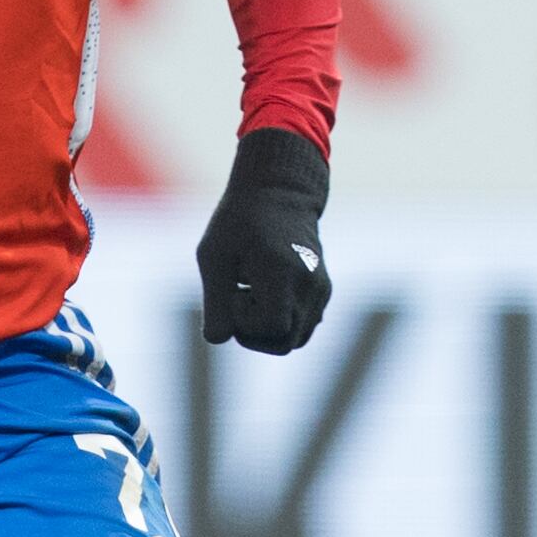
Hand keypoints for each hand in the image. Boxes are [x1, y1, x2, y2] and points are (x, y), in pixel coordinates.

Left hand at [195, 125, 330, 354]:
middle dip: (253, 333)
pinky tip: (263, 290)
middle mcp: (312, 286)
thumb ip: (215, 301)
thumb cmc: (238, 222)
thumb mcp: (213, 256)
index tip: (233, 292)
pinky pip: (301, 325)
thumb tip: (218, 339)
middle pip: (284, 343)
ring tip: (250, 292)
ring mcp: (322, 290)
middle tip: (237, 296)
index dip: (244, 324)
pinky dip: (279, 319)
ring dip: (266, 328)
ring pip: (295, 338)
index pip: (271, 328)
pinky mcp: (323, 291)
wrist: (279, 192)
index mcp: (285, 274)